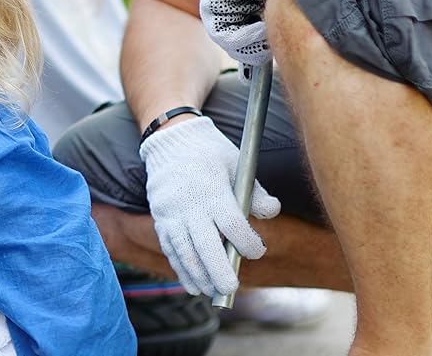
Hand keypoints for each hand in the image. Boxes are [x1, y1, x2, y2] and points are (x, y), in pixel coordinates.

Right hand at [139, 115, 280, 296]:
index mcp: (212, 191)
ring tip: (212, 292)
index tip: (257, 250)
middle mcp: (190, 205)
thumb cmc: (211, 153)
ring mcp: (171, 213)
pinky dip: (181, 269)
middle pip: (205, 246)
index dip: (248, 244)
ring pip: (184, 252)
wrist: (172, 140)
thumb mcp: (238, 164)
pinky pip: (170, 249)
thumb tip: (271, 212)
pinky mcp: (160, 218)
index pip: (233, 226)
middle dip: (219, 272)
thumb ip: (255, 192)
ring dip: (198, 276)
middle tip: (231, 289)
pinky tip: (192, 284)